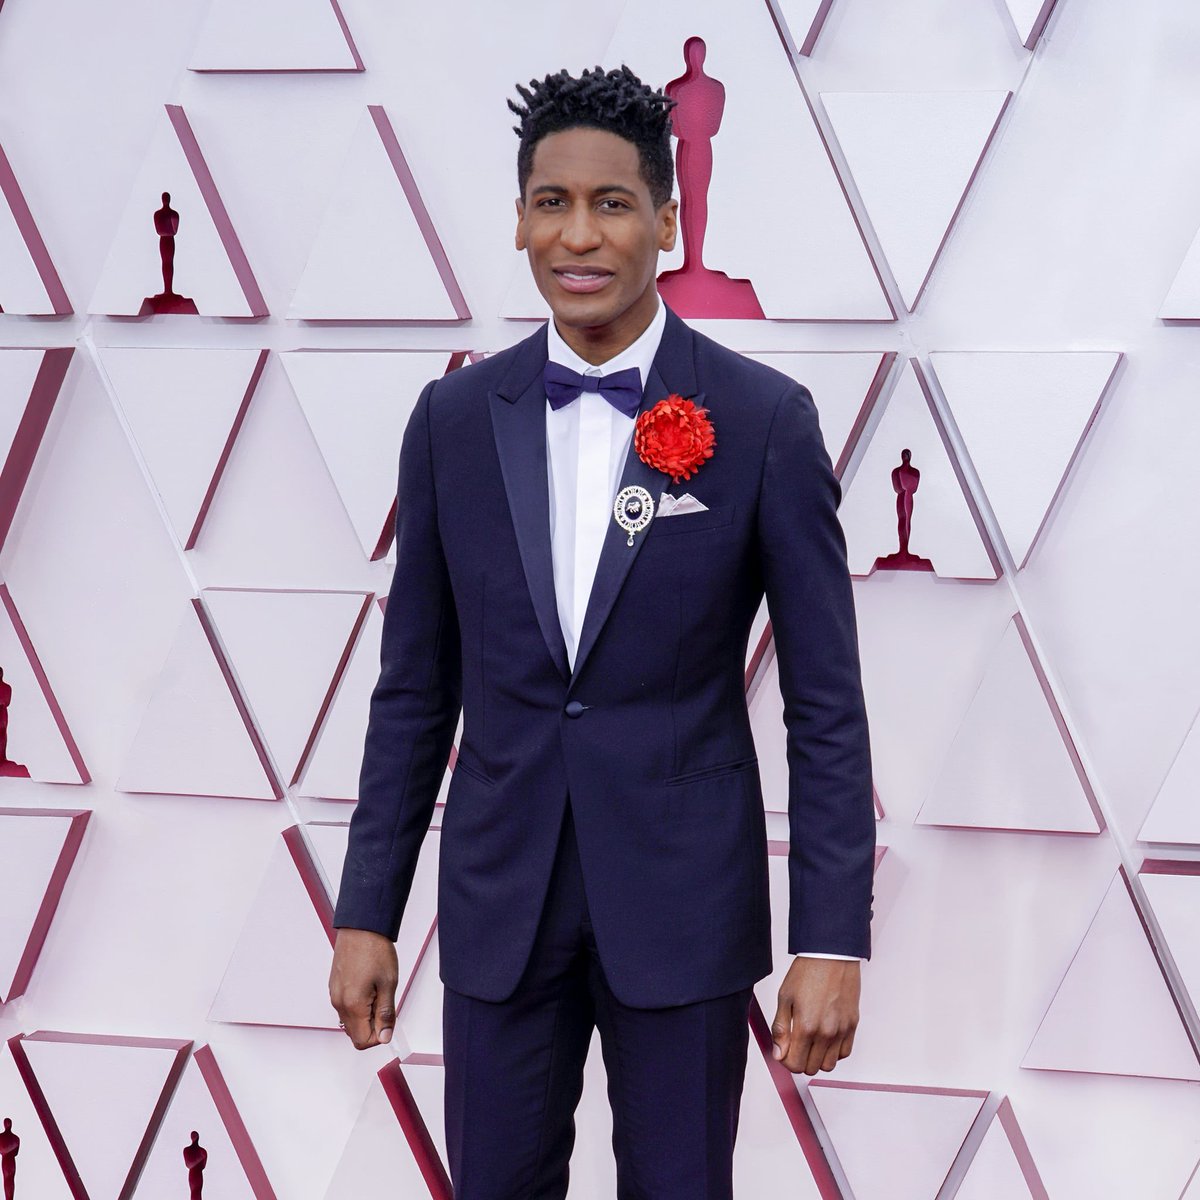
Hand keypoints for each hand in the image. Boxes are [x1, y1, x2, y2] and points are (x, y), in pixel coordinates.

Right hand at [329, 928, 398, 1049]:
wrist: (361, 927)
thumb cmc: (374, 949)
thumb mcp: (388, 983)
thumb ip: (386, 1014)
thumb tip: (385, 1036)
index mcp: (352, 1005)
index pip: (362, 1041)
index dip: (379, 1036)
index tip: (389, 1022)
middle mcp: (339, 1002)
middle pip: (355, 1033)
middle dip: (373, 1025)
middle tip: (385, 1004)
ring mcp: (335, 994)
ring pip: (350, 1020)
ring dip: (366, 1014)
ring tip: (378, 991)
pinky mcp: (335, 986)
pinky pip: (346, 1006)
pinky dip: (358, 1004)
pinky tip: (369, 986)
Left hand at [770, 956, 859, 1074]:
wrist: (831, 955)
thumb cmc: (807, 972)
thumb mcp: (785, 997)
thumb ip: (780, 1029)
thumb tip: (778, 1053)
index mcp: (806, 1026)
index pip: (795, 1064)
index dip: (786, 1060)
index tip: (784, 1051)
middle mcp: (826, 1033)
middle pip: (811, 1067)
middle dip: (800, 1060)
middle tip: (795, 1044)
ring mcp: (841, 1030)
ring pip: (829, 1065)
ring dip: (817, 1058)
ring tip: (810, 1041)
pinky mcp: (853, 1025)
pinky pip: (844, 1052)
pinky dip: (833, 1051)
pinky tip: (825, 1037)